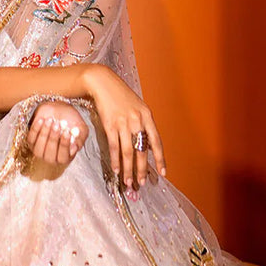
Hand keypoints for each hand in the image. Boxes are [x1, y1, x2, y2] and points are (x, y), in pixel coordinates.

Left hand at [27, 102, 87, 168]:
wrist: (61, 110)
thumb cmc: (72, 121)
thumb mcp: (81, 129)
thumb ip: (81, 138)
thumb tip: (74, 147)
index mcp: (65, 157)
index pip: (62, 158)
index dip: (64, 146)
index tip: (67, 132)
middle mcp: (51, 157)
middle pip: (49, 155)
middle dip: (53, 139)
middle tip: (57, 125)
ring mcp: (40, 150)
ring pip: (38, 149)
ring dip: (44, 134)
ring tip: (50, 120)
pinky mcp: (31, 141)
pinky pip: (31, 139)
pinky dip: (35, 129)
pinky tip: (42, 120)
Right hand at [82, 65, 165, 189]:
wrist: (103, 83)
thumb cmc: (120, 95)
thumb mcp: (137, 106)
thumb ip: (142, 123)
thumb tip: (145, 143)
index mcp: (147, 116)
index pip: (156, 142)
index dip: (160, 158)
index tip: (162, 173)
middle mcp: (137, 120)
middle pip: (142, 150)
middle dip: (142, 169)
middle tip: (142, 183)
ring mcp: (123, 123)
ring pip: (128, 152)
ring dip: (128, 169)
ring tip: (128, 181)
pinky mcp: (110, 125)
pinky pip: (114, 147)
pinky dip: (115, 160)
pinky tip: (116, 169)